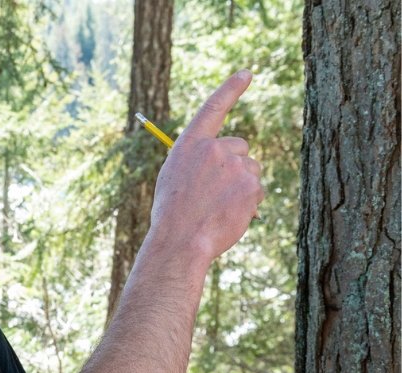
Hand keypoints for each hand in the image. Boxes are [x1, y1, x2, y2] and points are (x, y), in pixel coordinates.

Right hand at [150, 69, 263, 263]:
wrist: (180, 240)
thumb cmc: (172, 215)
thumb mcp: (174, 179)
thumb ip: (198, 163)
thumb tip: (231, 165)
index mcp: (190, 145)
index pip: (213, 108)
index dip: (231, 89)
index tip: (247, 73)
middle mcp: (214, 148)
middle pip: (240, 147)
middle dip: (235, 166)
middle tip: (216, 194)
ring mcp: (235, 165)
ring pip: (251, 170)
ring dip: (243, 186)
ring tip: (220, 208)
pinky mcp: (251, 185)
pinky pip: (258, 191)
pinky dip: (249, 204)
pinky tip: (229, 216)